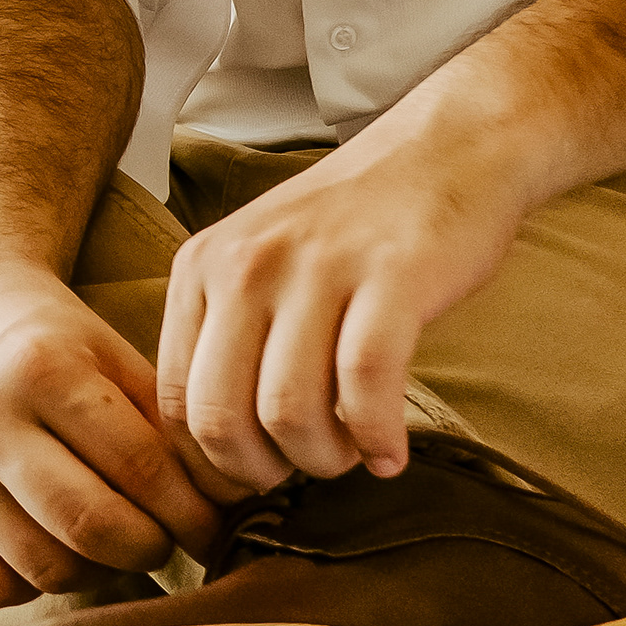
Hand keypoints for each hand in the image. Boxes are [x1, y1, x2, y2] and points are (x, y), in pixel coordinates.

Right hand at [0, 259, 231, 604]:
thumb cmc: (55, 340)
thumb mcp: (118, 358)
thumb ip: (167, 429)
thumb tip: (226, 509)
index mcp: (42, 368)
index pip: (139, 468)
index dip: (192, 512)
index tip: (215, 528)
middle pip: (90, 526)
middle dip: (150, 547)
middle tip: (167, 539)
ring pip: (44, 567)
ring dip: (98, 571)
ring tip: (115, 542)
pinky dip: (36, 584)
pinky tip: (57, 549)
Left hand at [158, 131, 530, 491]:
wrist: (449, 149)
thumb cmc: (357, 224)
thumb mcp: (263, 261)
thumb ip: (231, 334)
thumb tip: (217, 452)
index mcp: (202, 265)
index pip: (176, 400)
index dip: (212, 462)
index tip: (254, 476)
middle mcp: (246, 264)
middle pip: (221, 418)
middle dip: (260, 472)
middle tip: (302, 471)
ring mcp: (317, 267)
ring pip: (289, 412)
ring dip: (323, 460)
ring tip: (351, 454)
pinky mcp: (389, 276)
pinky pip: (365, 387)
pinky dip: (377, 438)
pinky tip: (391, 452)